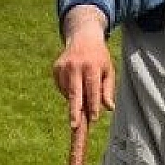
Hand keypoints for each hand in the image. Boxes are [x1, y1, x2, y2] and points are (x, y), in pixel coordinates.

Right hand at [53, 6, 115, 125]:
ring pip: (68, 93)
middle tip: (74, 126)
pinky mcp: (56, 69)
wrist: (82, 38)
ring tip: (83, 94)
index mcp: (92, 65)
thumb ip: (108, 89)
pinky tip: (76, 84)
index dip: (93, 104)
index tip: (94, 118)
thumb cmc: (99, 58)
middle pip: (75, 93)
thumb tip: (109, 108)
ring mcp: (63, 67)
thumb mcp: (108, 70)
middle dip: (74, 111)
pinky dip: (69, 92)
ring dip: (76, 101)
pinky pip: (62, 88)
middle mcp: (75, 66)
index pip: (92, 89)